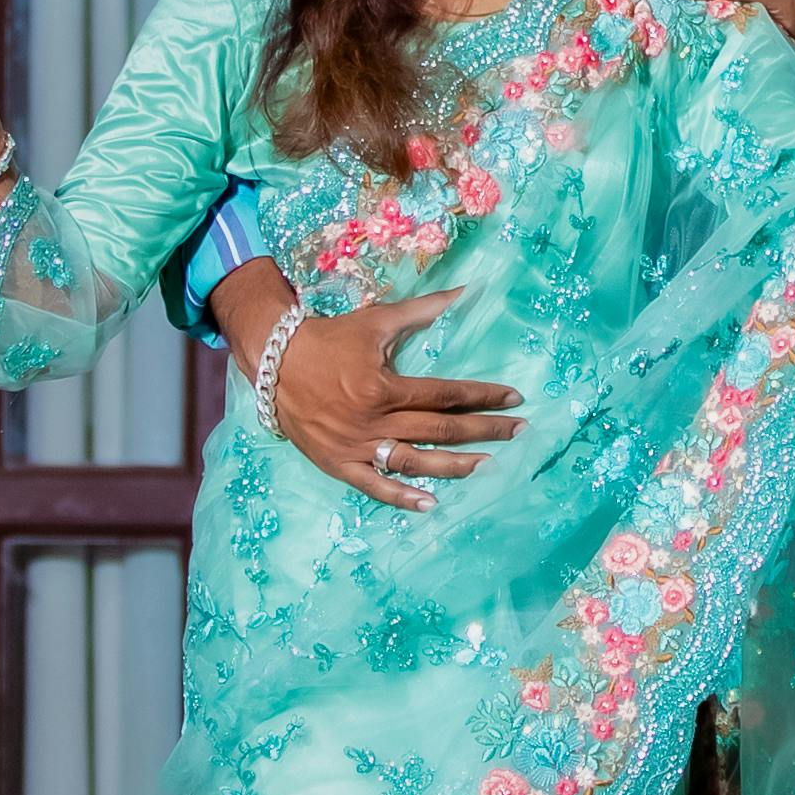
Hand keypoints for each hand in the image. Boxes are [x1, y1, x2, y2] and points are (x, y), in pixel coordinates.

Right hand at [248, 273, 519, 508]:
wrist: (275, 363)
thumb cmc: (330, 338)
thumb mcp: (377, 320)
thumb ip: (423, 310)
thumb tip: (465, 291)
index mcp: (384, 387)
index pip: (447, 395)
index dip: (484, 396)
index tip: (514, 398)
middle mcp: (374, 421)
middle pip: (440, 430)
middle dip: (484, 430)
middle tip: (519, 431)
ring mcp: (357, 447)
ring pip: (415, 462)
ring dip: (455, 466)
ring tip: (489, 467)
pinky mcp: (338, 465)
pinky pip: (375, 487)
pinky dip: (402, 497)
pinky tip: (431, 503)